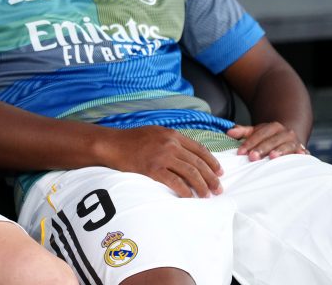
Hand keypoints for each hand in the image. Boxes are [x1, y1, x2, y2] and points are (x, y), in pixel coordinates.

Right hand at [107, 126, 223, 197]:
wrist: (111, 144)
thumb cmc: (130, 140)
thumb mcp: (155, 133)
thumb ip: (170, 140)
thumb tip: (186, 154)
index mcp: (172, 135)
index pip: (199, 149)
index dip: (212, 162)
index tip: (219, 172)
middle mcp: (170, 144)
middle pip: (198, 162)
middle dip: (211, 177)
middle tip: (218, 189)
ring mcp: (162, 156)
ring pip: (190, 173)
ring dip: (202, 186)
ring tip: (207, 195)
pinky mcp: (152, 168)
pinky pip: (175, 182)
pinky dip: (184, 191)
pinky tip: (189, 197)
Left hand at [227, 122, 307, 160]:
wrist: (290, 137)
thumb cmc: (269, 137)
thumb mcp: (256, 132)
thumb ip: (243, 132)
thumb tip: (229, 132)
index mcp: (273, 127)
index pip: (259, 135)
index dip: (249, 143)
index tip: (240, 152)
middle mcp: (285, 133)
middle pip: (272, 141)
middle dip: (262, 149)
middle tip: (252, 157)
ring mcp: (295, 142)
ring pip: (287, 146)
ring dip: (280, 151)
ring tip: (273, 157)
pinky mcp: (303, 151)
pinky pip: (302, 153)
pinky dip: (302, 155)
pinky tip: (300, 156)